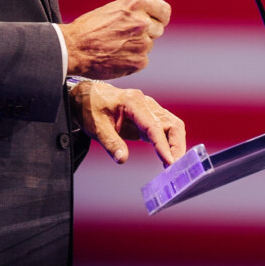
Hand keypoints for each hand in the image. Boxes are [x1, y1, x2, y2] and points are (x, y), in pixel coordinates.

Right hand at [59, 0, 170, 79]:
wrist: (73, 48)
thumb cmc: (89, 27)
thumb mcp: (114, 9)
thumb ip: (134, 12)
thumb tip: (151, 20)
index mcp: (135, 3)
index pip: (164, 10)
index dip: (158, 17)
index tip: (152, 21)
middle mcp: (142, 21)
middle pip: (158, 29)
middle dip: (146, 33)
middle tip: (125, 36)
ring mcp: (143, 42)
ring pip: (149, 45)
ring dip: (137, 46)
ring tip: (115, 45)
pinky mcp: (140, 61)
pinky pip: (142, 60)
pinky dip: (132, 59)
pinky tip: (115, 56)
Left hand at [69, 80, 185, 165]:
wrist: (87, 97)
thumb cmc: (91, 108)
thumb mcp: (96, 127)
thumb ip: (111, 142)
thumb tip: (123, 159)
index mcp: (132, 102)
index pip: (153, 125)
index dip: (163, 145)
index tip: (170, 162)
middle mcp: (145, 103)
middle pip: (171, 124)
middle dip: (177, 146)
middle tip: (177, 168)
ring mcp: (149, 109)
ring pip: (172, 126)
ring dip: (176, 146)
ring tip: (175, 167)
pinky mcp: (149, 118)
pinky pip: (165, 130)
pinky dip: (170, 144)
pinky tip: (168, 160)